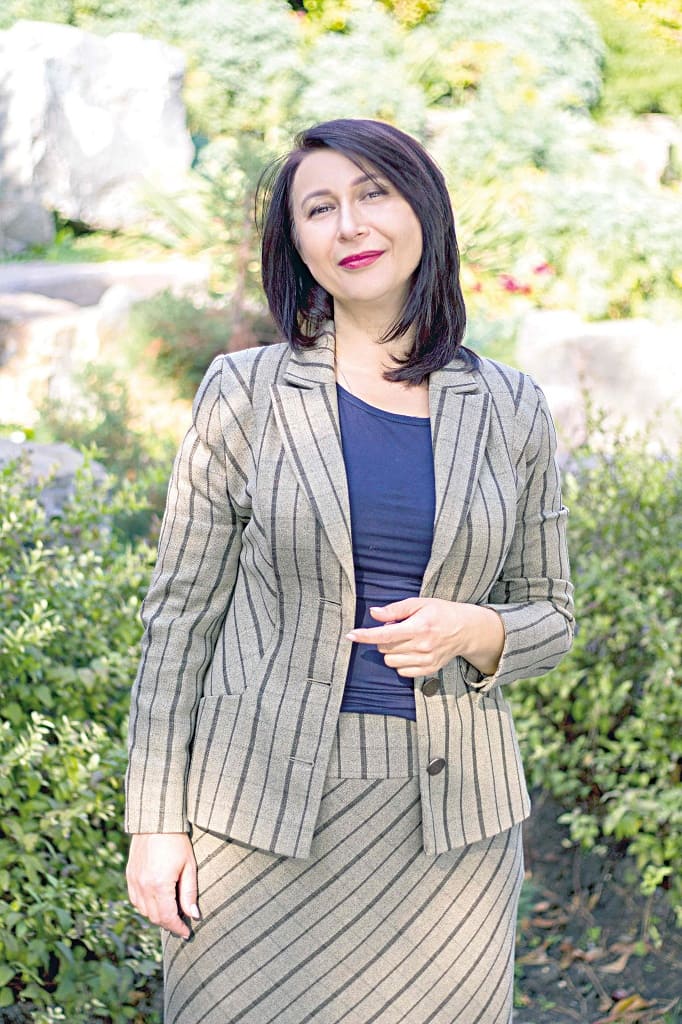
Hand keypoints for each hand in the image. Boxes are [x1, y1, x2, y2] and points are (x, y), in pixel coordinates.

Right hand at [126, 833, 198, 938]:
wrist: (156, 820)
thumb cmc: (177, 841)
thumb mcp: (189, 865)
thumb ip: (189, 893)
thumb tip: (194, 915)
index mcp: (159, 885)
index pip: (168, 917)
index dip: (178, 928)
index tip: (187, 933)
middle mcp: (143, 886)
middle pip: (155, 917)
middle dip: (169, 924)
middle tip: (182, 924)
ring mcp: (133, 881)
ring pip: (143, 911)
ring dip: (157, 916)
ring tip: (171, 913)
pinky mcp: (129, 875)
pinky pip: (135, 900)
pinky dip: (146, 906)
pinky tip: (157, 902)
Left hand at [346, 597, 504, 677]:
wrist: (466, 630)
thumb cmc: (440, 612)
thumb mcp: (419, 603)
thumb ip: (395, 610)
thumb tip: (374, 613)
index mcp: (419, 627)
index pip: (385, 634)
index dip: (365, 635)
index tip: (351, 635)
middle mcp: (422, 646)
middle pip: (385, 648)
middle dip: (384, 638)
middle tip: (398, 628)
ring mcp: (426, 660)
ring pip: (391, 661)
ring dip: (391, 651)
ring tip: (405, 640)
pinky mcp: (429, 670)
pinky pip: (402, 672)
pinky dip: (400, 662)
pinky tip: (410, 651)